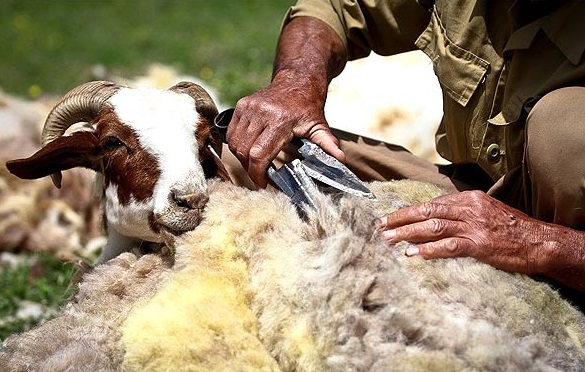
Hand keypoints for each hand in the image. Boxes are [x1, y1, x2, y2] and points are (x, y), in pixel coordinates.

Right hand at [227, 74, 344, 186]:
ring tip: (254, 164)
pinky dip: (236, 145)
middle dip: (250, 169)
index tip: (263, 183)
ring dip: (242, 158)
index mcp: (281, 120)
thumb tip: (340, 160)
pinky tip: (248, 150)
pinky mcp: (241, 105)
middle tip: (259, 177)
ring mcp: (249, 107)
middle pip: (245, 151)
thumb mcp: (319, 125)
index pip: (260, 154)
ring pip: (235, 143)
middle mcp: (262, 112)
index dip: (258, 173)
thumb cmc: (308, 106)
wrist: (296, 80)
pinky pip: (231, 132)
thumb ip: (327, 143)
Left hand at [377, 190, 550, 273]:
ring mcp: (473, 226)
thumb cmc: (511, 228)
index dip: (408, 210)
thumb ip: (461, 213)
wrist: (539, 241)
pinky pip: (448, 246)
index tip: (390, 217)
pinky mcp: (479, 245)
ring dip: (407, 233)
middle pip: (426, 211)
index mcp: (468, 198)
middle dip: (400, 219)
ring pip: (432, 226)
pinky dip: (428, 250)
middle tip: (380, 226)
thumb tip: (433, 219)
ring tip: (388, 240)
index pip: (431, 202)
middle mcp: (468, 208)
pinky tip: (412, 254)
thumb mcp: (485, 211)